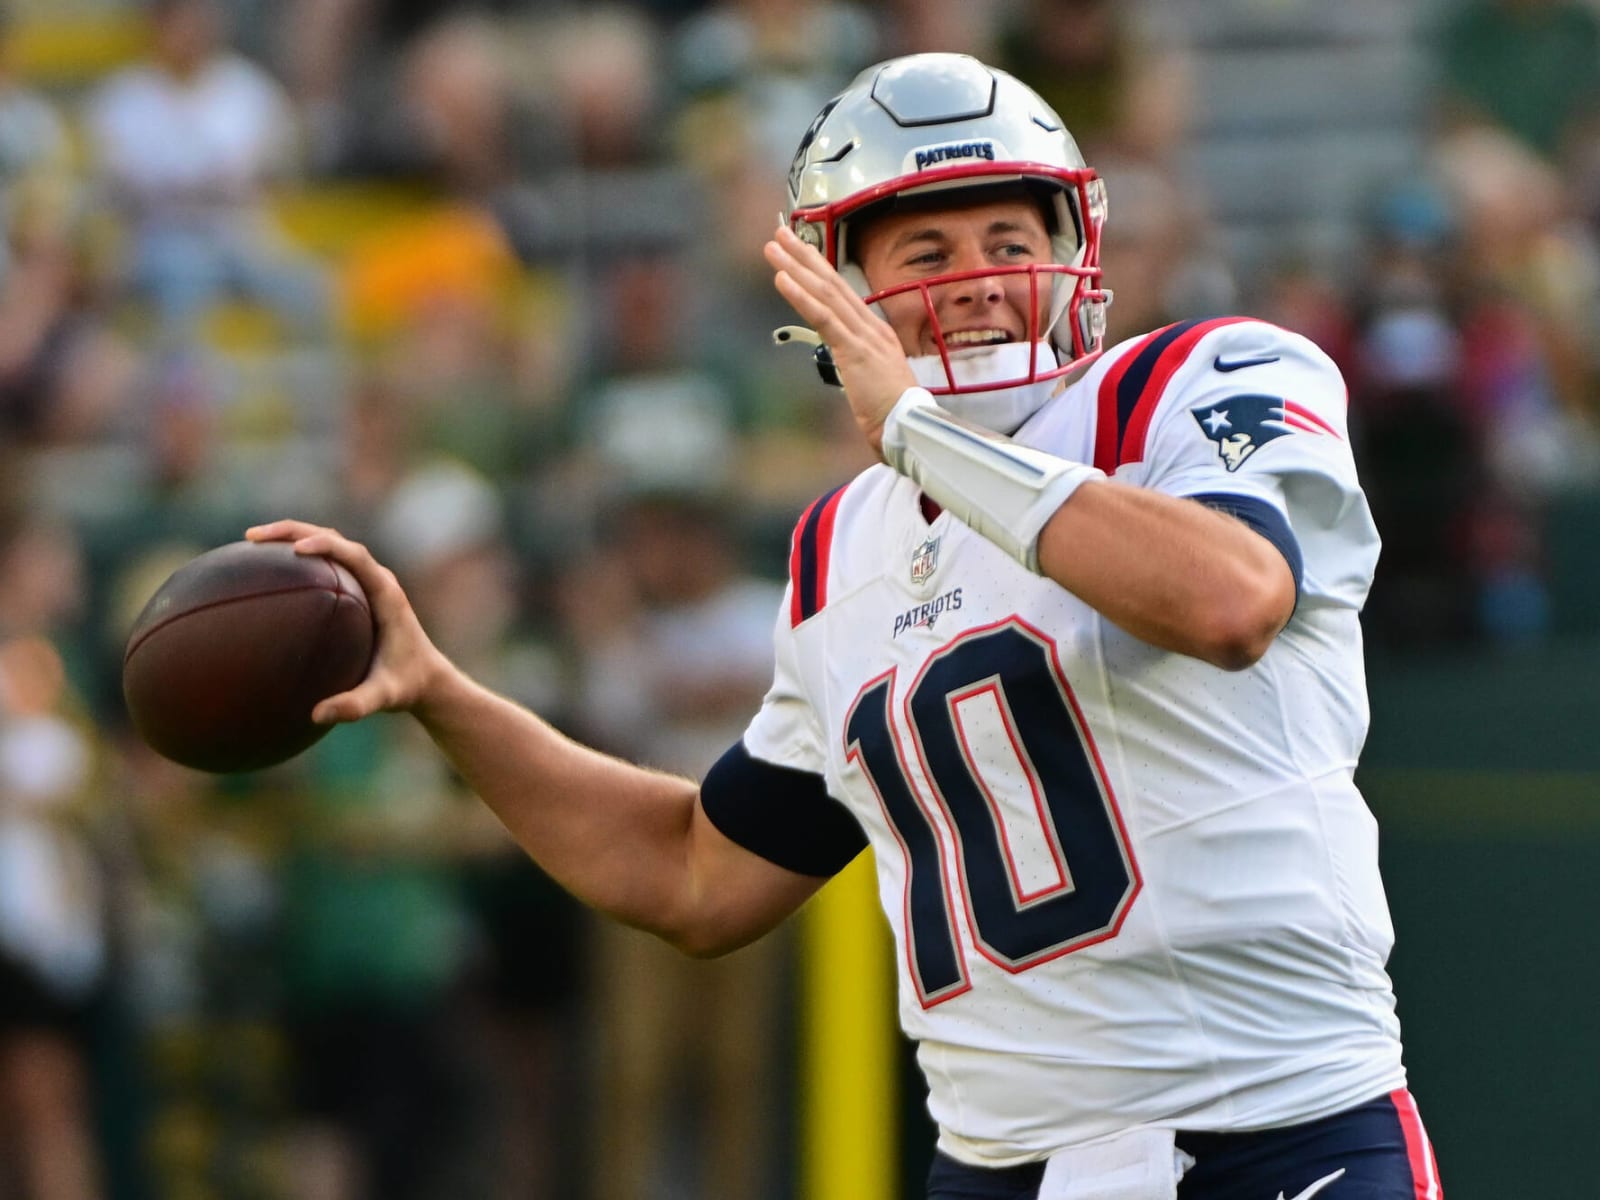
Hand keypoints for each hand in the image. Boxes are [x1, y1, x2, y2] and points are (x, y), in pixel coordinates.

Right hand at [245, 520, 450, 723]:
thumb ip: (356, 705)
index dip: (326, 545)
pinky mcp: (356, 589)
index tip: (295, 549)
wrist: (426, 679)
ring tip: (249, 540)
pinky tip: (263, 570)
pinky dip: (295, 559)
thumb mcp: (384, 697)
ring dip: (291, 536)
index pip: (355, 556)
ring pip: (327, 545)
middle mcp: (376, 579)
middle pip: (334, 539)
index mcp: (386, 594)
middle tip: (252, 536)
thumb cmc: (406, 685)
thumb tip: (317, 715)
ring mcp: (366, 581)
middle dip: (293, 531)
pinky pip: (324, 564)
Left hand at [765, 225, 916, 454]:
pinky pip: (823, 316)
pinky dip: (800, 295)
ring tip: (773, 246)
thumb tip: (846, 364)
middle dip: (804, 256)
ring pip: (825, 292)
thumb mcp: (872, 383)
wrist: (907, 427)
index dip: (820, 271)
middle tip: (780, 233)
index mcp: (876, 334)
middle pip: (833, 283)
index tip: (802, 253)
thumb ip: (859, 366)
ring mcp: (863, 335)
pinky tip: (782, 278)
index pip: (843, 295)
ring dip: (795, 267)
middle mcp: (871, 327)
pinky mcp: (853, 349)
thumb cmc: (891, 414)